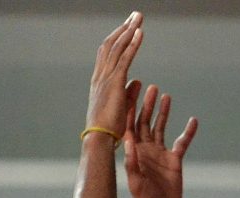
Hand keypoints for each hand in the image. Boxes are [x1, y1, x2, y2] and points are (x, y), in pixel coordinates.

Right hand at [85, 12, 143, 136]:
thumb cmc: (108, 130)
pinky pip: (125, 58)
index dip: (117, 39)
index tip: (127, 28)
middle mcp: (100, 75)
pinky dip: (132, 44)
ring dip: (129, 30)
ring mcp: (106, 78)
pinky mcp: (115, 83)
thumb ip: (128, 92)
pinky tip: (140, 32)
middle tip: (135, 15)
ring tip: (138, 17)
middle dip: (123, 28)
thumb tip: (137, 81)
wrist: (99, 139)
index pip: (107, 54)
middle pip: (111, 45)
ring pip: (118, 47)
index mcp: (99, 81)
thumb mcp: (120, 107)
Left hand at [125, 84, 198, 197]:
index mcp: (134, 151)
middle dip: (147, 104)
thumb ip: (132, 161)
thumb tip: (128, 139)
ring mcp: (161, 154)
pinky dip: (188, 132)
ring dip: (163, 112)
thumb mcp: (136, 181)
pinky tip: (193, 120)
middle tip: (150, 87)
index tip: (130, 91)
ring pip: (161, 127)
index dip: (129, 108)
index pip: (130, 125)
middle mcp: (146, 149)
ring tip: (165, 95)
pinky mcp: (174, 161)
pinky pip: (183, 142)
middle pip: (145, 121)